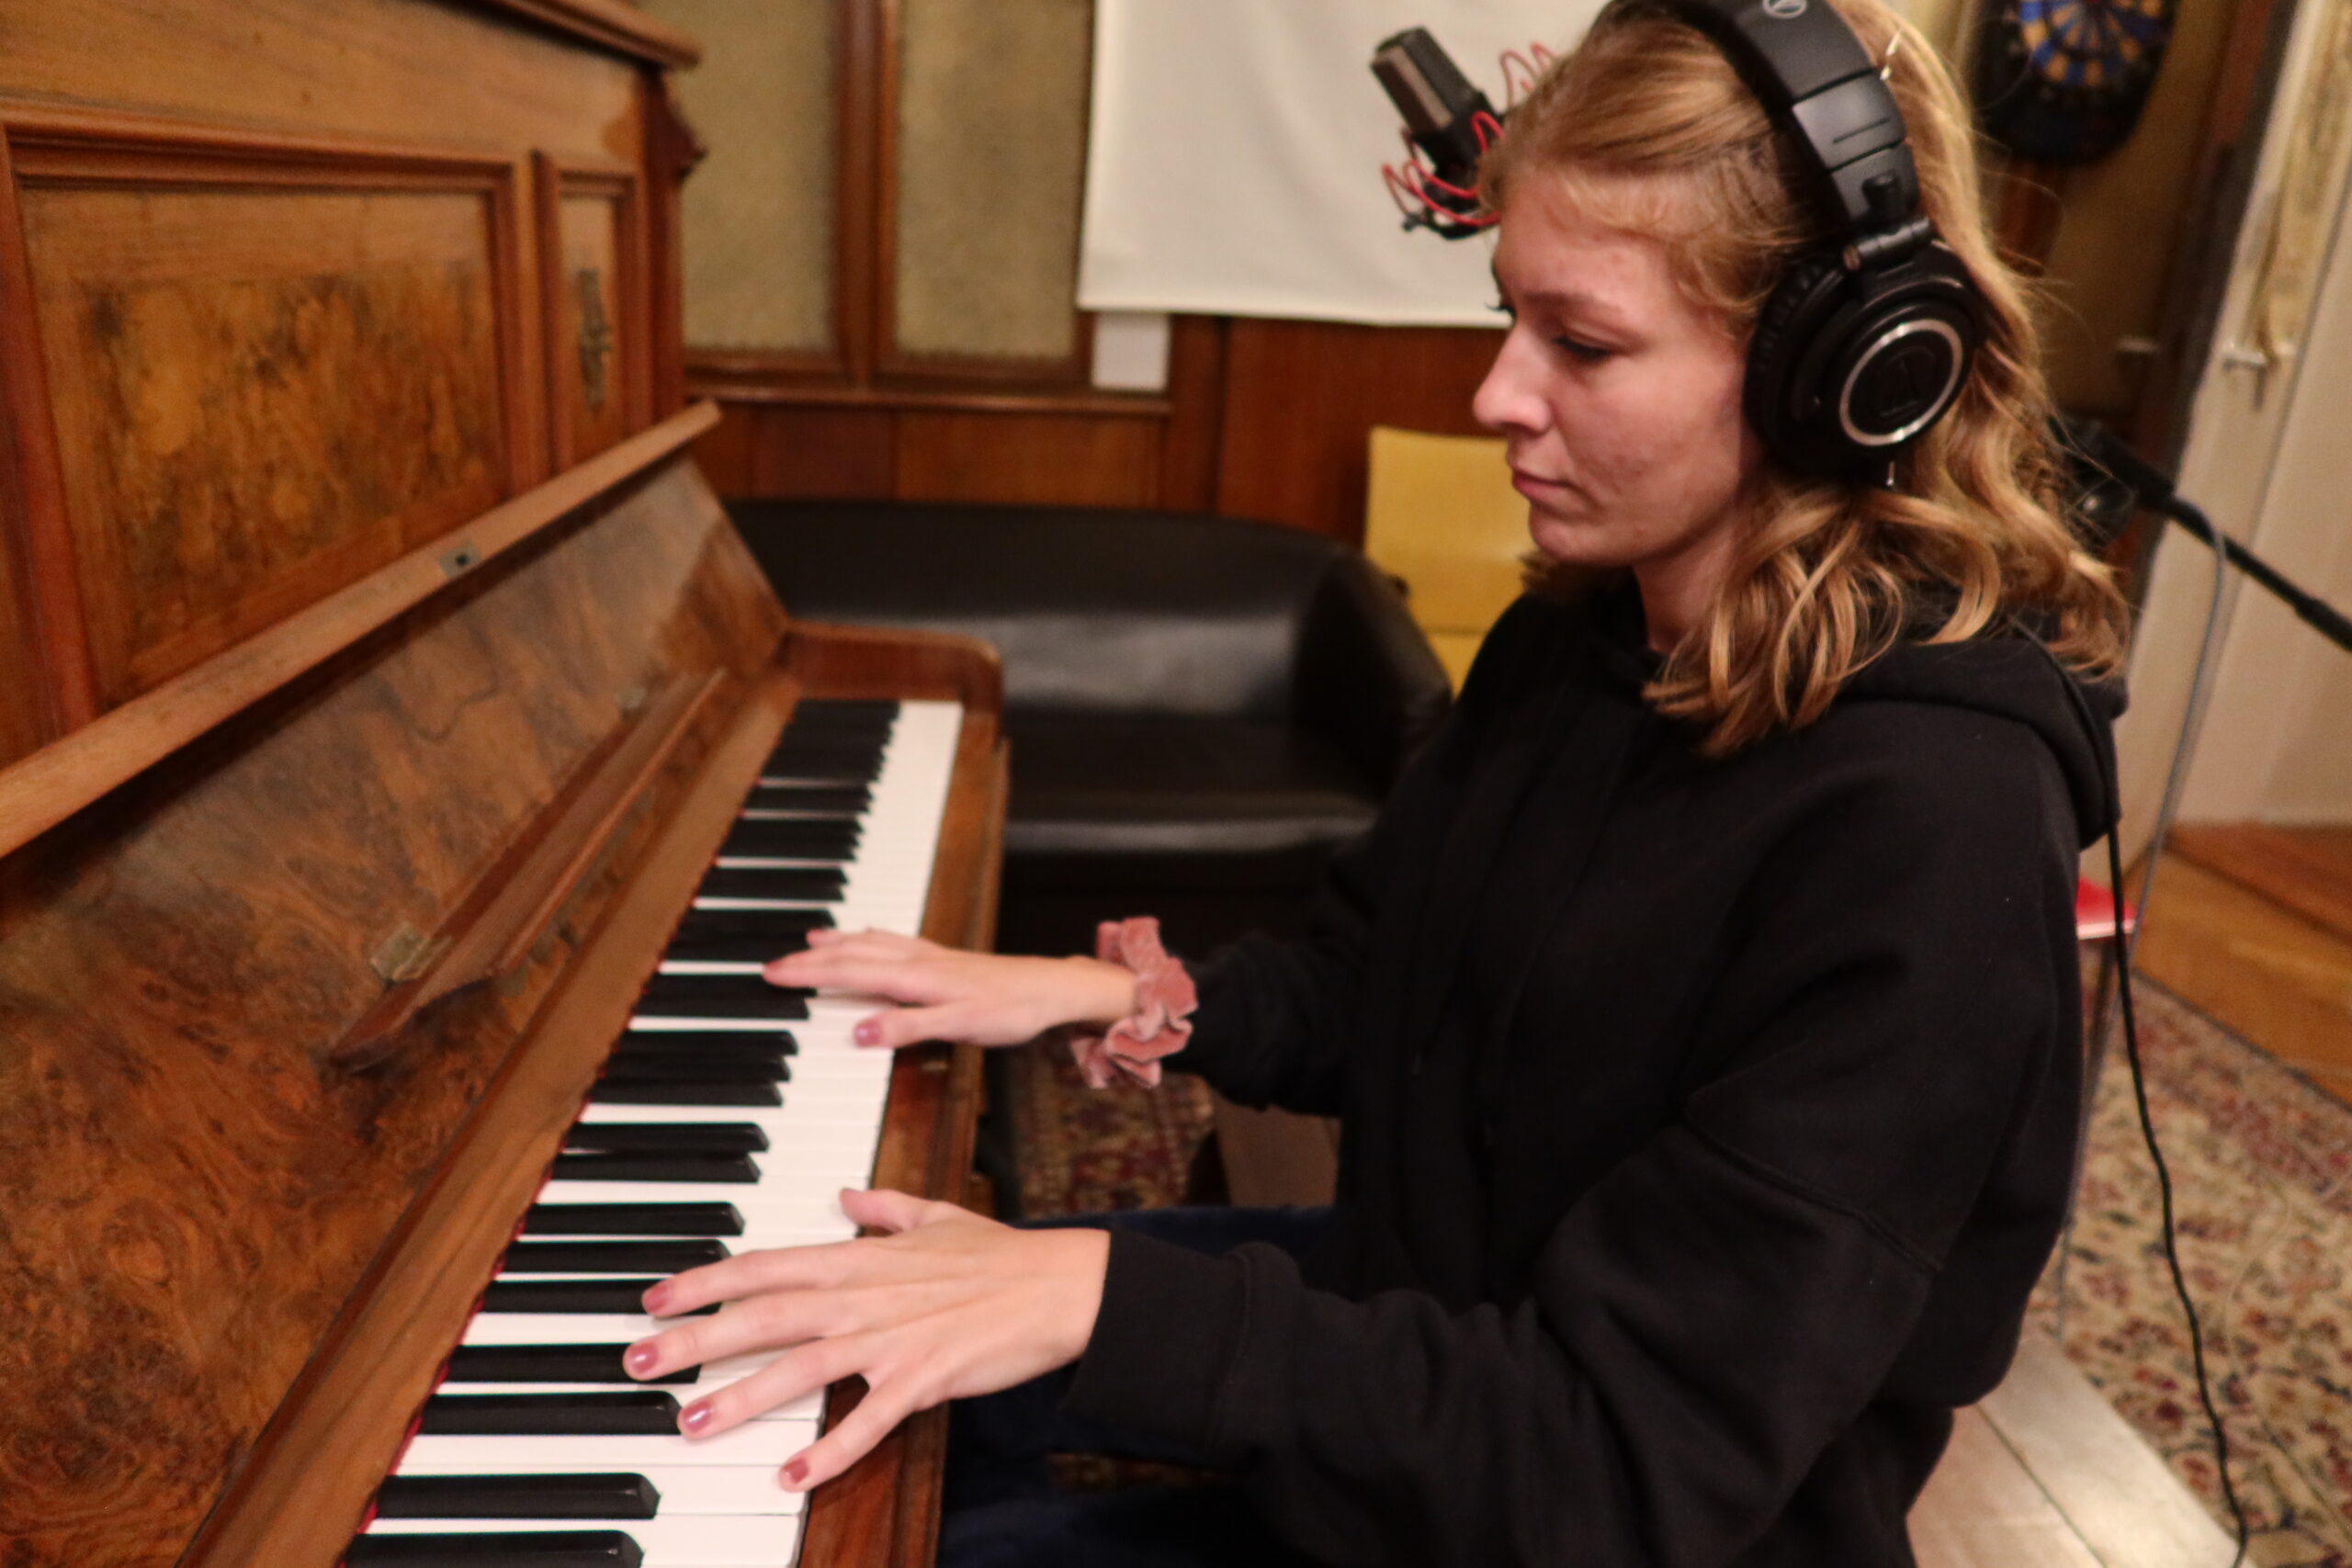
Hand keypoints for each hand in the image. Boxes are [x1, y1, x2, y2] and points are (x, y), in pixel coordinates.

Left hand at [623, 1188, 1109, 1490]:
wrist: (1062, 1283)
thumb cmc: (1000, 1254)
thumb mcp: (935, 1216)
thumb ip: (883, 1208)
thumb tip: (845, 1195)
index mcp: (861, 1257)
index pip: (766, 1265)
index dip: (705, 1280)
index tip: (654, 1296)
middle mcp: (864, 1293)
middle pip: (763, 1315)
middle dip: (694, 1339)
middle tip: (636, 1361)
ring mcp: (892, 1336)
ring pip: (801, 1366)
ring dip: (742, 1396)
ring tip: (691, 1422)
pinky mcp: (924, 1375)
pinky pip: (868, 1418)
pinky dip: (830, 1448)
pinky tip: (792, 1475)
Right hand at [764, 929, 1134, 1049]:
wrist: (1053, 988)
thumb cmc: (1012, 1009)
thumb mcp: (959, 1026)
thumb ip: (908, 1028)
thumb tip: (858, 1031)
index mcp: (916, 977)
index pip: (849, 972)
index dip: (809, 974)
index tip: (773, 975)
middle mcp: (919, 960)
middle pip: (853, 954)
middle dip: (811, 959)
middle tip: (774, 964)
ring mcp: (932, 956)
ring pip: (873, 943)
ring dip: (839, 942)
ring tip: (812, 939)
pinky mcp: (946, 958)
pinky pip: (896, 941)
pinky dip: (872, 937)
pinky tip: (871, 935)